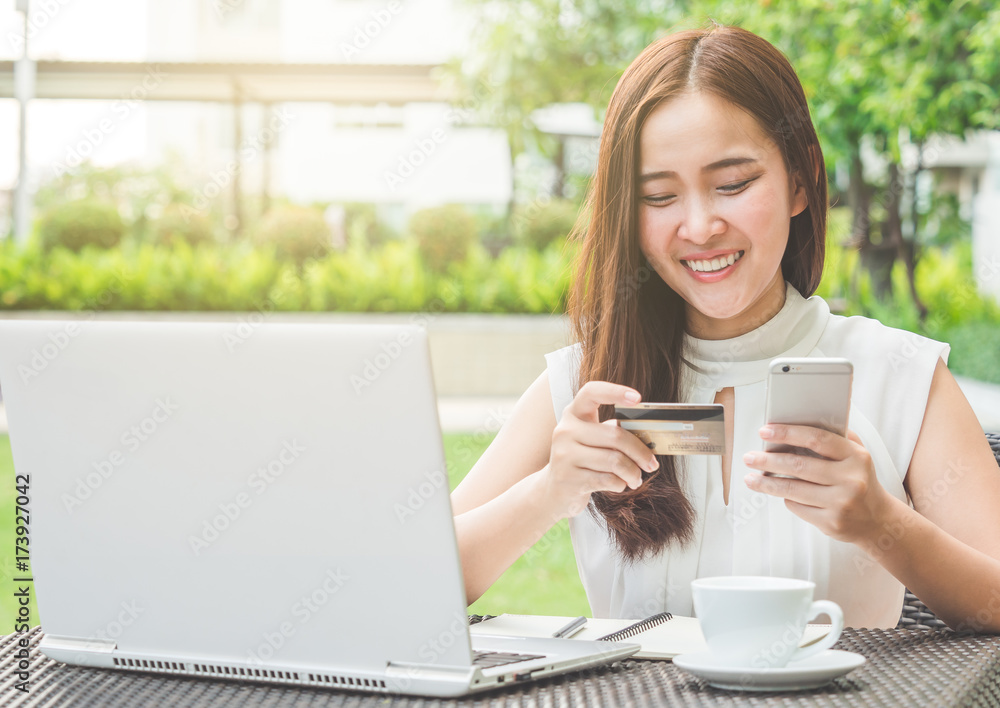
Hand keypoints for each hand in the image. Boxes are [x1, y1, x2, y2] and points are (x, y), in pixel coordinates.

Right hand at [543, 381, 660, 518]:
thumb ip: (613, 433)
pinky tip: (620, 485)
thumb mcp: (592, 441)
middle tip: (652, 464)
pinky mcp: (567, 479)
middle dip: (641, 452)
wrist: (553, 491)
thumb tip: (647, 435)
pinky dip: (621, 484)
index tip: (638, 398)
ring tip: (636, 479)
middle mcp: (565, 430)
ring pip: (615, 461)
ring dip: (633, 473)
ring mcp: (564, 455)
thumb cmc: (582, 462)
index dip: (615, 391)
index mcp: (573, 414)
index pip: (592, 393)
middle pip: (615, 435)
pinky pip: (608, 480)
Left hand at [742, 425, 892, 543]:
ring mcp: (841, 503)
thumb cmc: (859, 479)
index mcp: (856, 456)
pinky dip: (785, 498)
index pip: (817, 438)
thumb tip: (795, 423)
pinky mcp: (831, 522)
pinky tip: (779, 493)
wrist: (878, 520)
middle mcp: (851, 479)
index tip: (765, 431)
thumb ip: (834, 436)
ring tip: (750, 478)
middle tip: (749, 457)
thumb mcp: (856, 455)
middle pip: (799, 466)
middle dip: (768, 461)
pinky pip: (797, 506)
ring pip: (793, 490)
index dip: (787, 433)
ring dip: (766, 483)